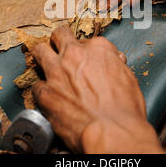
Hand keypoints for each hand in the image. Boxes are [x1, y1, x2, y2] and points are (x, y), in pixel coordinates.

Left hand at [31, 26, 163, 153]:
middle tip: (61, 50)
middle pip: (59, 36)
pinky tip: (48, 96)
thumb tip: (113, 63)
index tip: (88, 60)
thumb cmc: (124, 109)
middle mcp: (75, 55)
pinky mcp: (45, 93)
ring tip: (45, 64)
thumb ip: (115, 65)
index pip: (88, 41)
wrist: (112, 131)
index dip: (88, 51)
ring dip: (43, 57)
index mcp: (98, 49)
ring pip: (40, 51)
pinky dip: (42, 90)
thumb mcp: (128, 78)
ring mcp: (57, 72)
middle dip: (59, 42)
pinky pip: (36, 85)